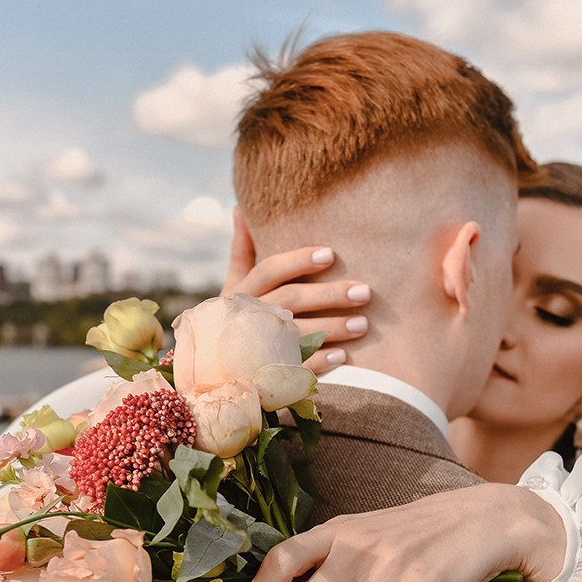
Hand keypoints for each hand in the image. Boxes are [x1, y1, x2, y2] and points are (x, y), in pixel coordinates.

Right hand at [223, 209, 370, 372]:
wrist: (217, 373)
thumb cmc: (233, 321)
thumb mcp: (232, 287)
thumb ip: (242, 251)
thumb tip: (240, 208)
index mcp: (241, 293)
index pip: (270, 270)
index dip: (298, 260)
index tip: (330, 255)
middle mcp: (247, 317)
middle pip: (289, 300)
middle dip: (328, 295)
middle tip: (364, 291)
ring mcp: (256, 346)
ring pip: (296, 333)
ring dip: (332, 328)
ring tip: (364, 324)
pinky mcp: (266, 374)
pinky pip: (295, 367)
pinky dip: (319, 361)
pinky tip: (343, 355)